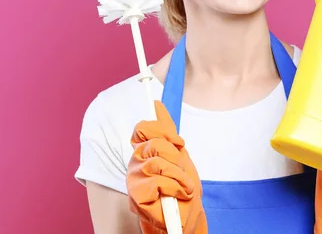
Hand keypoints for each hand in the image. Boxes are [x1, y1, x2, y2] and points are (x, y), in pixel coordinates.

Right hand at [127, 101, 206, 233]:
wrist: (187, 216)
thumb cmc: (182, 187)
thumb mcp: (179, 154)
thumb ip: (166, 131)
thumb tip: (156, 105)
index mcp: (143, 151)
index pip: (142, 129)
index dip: (161, 131)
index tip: (178, 143)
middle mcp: (135, 163)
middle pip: (153, 144)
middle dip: (175, 157)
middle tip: (181, 171)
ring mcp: (134, 180)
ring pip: (157, 163)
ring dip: (178, 175)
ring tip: (182, 186)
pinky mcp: (137, 197)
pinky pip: (158, 182)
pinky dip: (175, 187)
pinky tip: (178, 194)